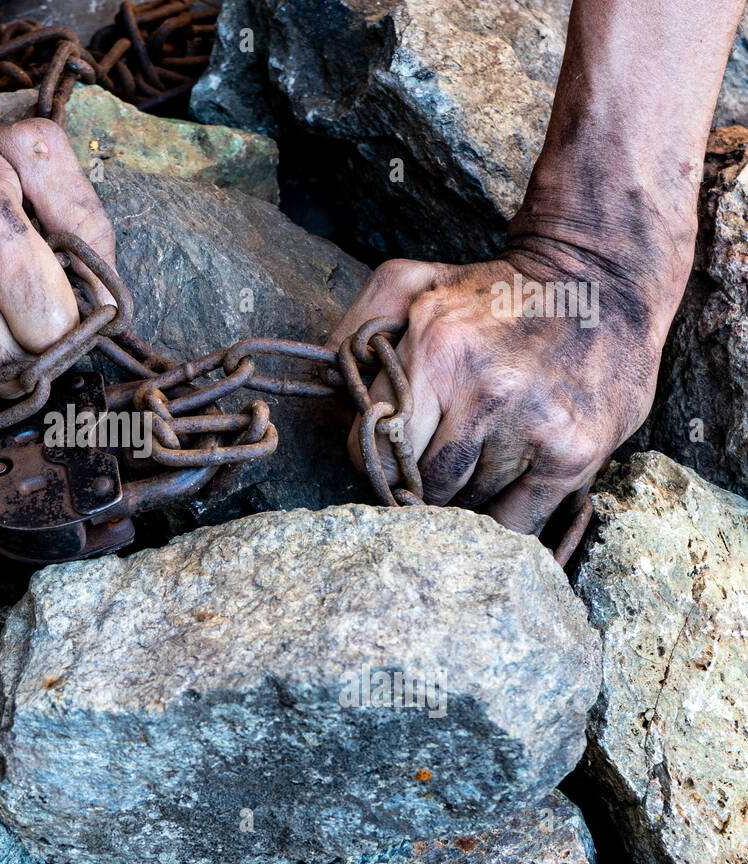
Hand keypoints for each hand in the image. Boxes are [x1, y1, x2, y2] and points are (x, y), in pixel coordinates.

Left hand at [326, 240, 685, 533]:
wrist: (601, 278)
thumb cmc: (494, 291)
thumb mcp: (413, 282)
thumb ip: (356, 327)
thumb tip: (323, 385)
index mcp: (436, 350)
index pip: (372, 451)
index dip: (374, 462)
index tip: (390, 456)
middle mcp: (485, 390)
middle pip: (419, 485)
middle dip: (418, 484)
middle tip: (431, 465)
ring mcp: (533, 426)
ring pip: (466, 507)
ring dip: (464, 497)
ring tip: (477, 461)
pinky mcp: (574, 455)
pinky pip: (516, 525)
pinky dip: (501, 522)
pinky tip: (502, 493)